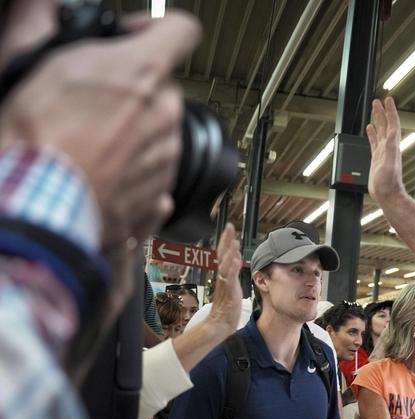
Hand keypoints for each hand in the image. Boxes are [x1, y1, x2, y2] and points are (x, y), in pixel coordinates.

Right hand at [0, 11, 201, 250]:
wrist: (41, 207)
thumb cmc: (38, 141)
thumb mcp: (39, 67)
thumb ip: (56, 33)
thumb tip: (50, 12)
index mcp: (143, 73)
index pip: (180, 29)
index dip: (155, 28)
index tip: (134, 37)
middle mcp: (166, 114)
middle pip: (165, 87)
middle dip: (135, 90)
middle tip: (93, 101)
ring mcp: (167, 158)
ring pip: (161, 131)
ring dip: (134, 133)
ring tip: (90, 143)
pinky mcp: (160, 194)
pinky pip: (155, 175)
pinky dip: (133, 174)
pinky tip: (101, 173)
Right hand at [203, 223, 242, 335]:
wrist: (219, 324)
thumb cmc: (227, 306)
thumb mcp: (231, 286)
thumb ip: (232, 273)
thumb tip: (235, 259)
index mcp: (224, 274)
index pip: (224, 253)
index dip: (227, 240)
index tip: (229, 227)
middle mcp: (222, 276)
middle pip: (222, 254)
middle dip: (226, 240)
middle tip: (229, 226)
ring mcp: (224, 284)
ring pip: (225, 264)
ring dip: (229, 252)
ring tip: (233, 240)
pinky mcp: (228, 292)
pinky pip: (229, 278)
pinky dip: (231, 268)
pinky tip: (235, 259)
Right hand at [365, 98, 405, 205]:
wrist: (387, 195)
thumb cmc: (389, 183)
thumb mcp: (389, 164)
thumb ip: (391, 149)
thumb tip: (393, 132)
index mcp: (392, 146)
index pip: (392, 124)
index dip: (390, 111)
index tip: (388, 99)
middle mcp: (389, 147)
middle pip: (386, 125)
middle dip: (382, 112)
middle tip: (378, 101)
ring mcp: (383, 152)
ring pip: (380, 131)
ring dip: (378, 120)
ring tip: (374, 110)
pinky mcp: (376, 158)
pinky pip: (374, 142)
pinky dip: (372, 134)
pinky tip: (369, 129)